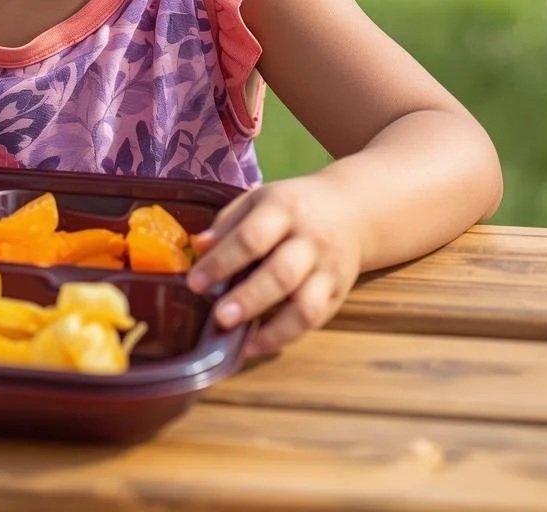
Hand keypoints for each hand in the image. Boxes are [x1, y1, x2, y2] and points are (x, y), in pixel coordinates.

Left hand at [186, 174, 361, 358]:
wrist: (352, 211)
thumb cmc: (293, 206)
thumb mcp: (259, 200)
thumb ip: (228, 223)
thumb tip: (198, 247)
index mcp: (284, 209)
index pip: (251, 237)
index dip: (222, 262)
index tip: (194, 282)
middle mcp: (310, 240)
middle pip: (281, 274)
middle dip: (249, 298)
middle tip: (219, 316)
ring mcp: (328, 269)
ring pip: (306, 305)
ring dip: (272, 328)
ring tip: (240, 339)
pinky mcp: (339, 294)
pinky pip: (315, 320)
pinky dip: (285, 337)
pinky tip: (256, 345)